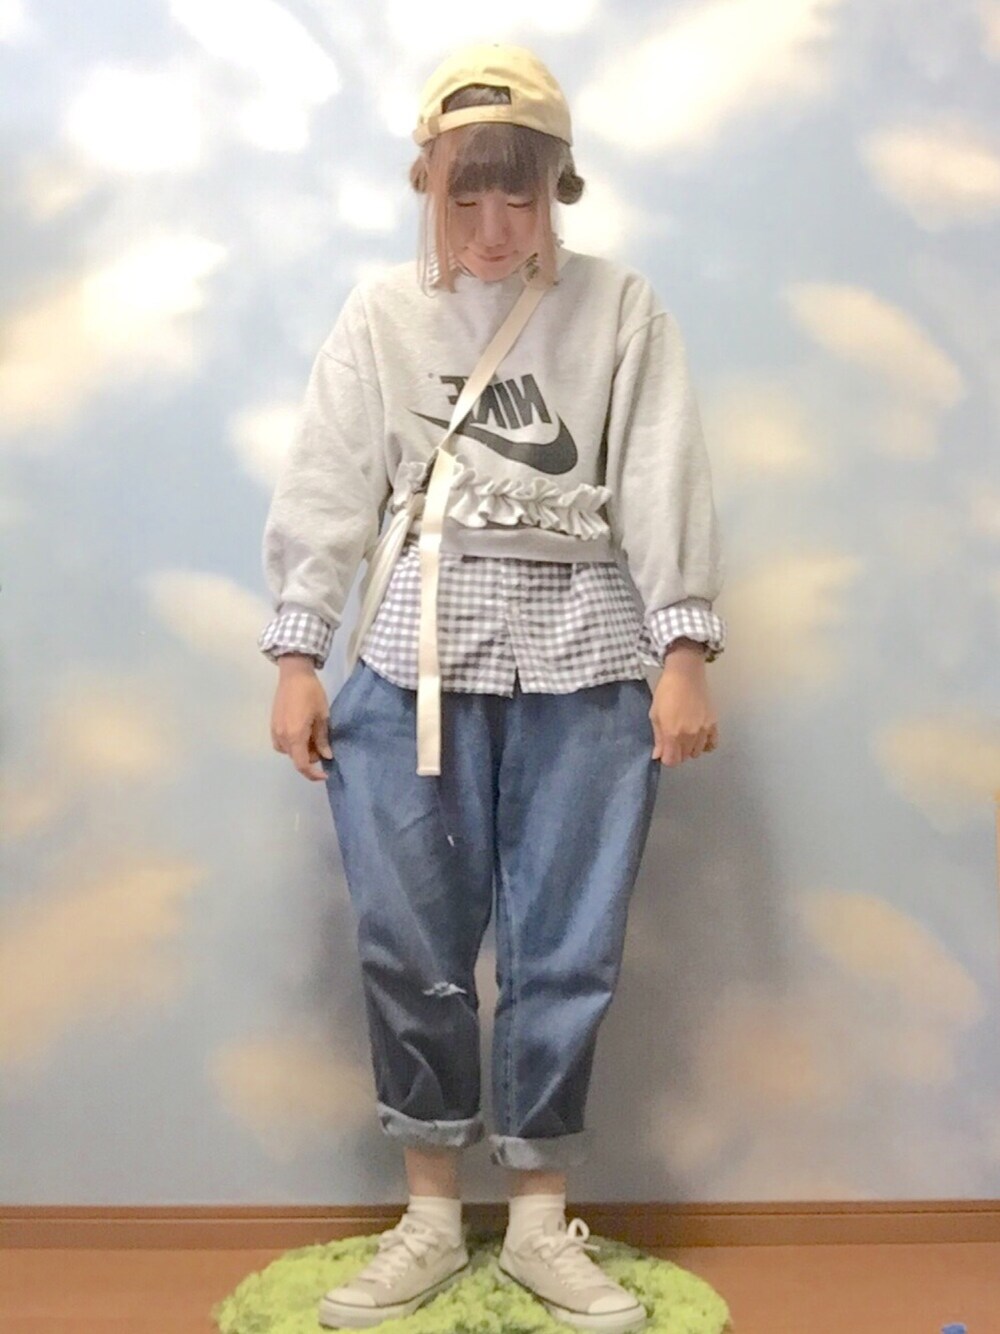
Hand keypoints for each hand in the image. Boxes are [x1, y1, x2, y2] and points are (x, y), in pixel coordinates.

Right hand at [270, 655, 332, 780]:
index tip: (325, 774)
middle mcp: (282, 737)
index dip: (313, 774)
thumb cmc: (311, 693)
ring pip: (289, 752)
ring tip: (313, 736)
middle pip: (296, 758)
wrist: (294, 675)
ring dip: (301, 750)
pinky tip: (302, 732)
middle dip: (311, 757)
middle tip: (323, 743)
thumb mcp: (322, 716)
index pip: (302, 764)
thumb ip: (322, 739)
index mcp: (295, 736)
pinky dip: (293, 744)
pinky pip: (282, 743)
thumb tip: (326, 756)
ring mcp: (274, 731)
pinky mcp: (272, 725)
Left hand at [649, 645, 718, 765]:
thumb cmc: (665, 692)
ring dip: (690, 749)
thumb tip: (658, 755)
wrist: (685, 674)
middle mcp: (689, 735)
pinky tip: (699, 738)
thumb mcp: (655, 714)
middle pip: (684, 757)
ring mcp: (703, 730)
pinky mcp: (713, 723)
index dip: (667, 758)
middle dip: (677, 753)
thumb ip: (658, 737)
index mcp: (672, 733)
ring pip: (697, 752)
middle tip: (673, 740)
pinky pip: (712, 744)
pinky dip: (705, 745)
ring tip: (685, 736)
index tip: (665, 750)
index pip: (672, 761)